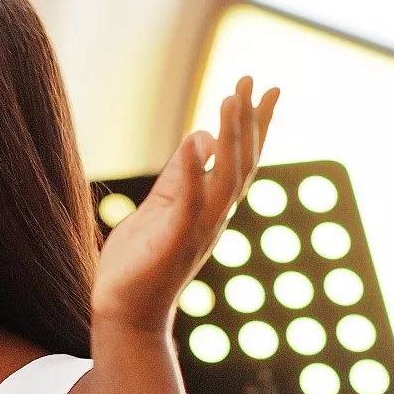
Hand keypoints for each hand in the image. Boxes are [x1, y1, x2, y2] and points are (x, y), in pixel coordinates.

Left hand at [92, 75, 278, 336]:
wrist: (124, 315)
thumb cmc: (139, 264)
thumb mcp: (160, 207)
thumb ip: (179, 176)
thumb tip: (201, 138)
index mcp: (210, 208)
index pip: (242, 159)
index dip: (256, 124)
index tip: (269, 87)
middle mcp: (213, 218)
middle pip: (243, 163)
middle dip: (249, 120)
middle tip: (252, 79)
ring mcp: (197, 231)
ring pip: (227, 179)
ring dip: (233, 137)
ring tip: (232, 97)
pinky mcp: (173, 243)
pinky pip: (189, 203)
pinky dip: (195, 172)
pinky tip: (196, 140)